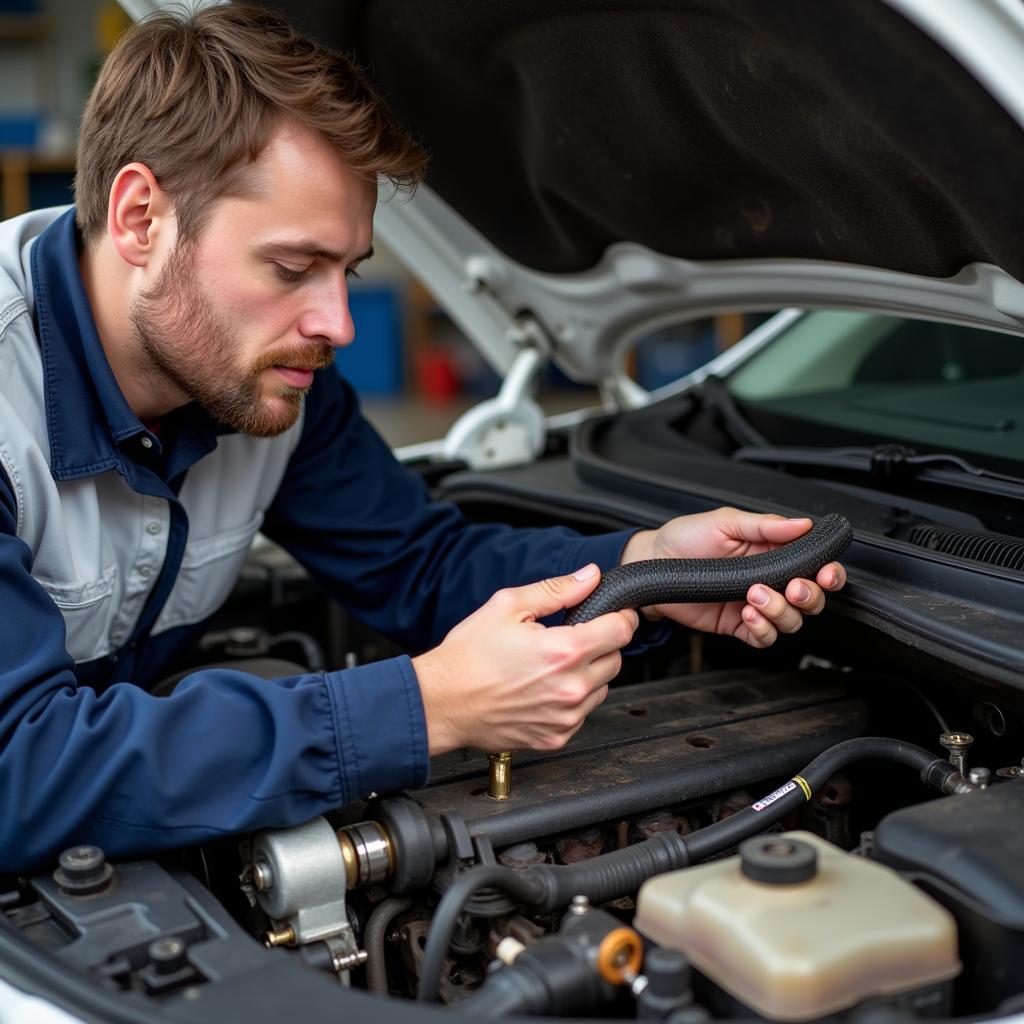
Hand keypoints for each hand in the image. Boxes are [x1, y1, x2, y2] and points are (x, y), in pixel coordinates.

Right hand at [412, 565, 638, 754]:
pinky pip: (582, 714)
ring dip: (587, 674)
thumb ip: (557, 590)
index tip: (612, 614)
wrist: (442, 702)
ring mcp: (565, 717)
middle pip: (616, 660)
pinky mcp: (556, 737)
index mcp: (564, 651)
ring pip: (602, 688)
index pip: (622, 631)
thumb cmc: (468, 656)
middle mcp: (570, 688)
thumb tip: (589, 576)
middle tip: (569, 639)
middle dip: (600, 645)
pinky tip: (543, 689)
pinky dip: (571, 700)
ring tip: (550, 666)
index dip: (620, 617)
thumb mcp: (508, 606)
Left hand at [620, 508, 845, 647]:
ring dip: (781, 611)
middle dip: (809, 596)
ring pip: (792, 621)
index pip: (814, 565)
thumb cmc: (685, 538)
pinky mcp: (738, 624)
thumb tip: (803, 523)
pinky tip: (747, 614)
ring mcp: (755, 604)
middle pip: (811, 598)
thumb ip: (765, 525)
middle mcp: (769, 579)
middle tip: (792, 588)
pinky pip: (765, 637)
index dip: (828, 572)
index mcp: (772, 551)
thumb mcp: (725, 522)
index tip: (826, 573)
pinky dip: (763, 629)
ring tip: (755, 596)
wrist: (651, 563)